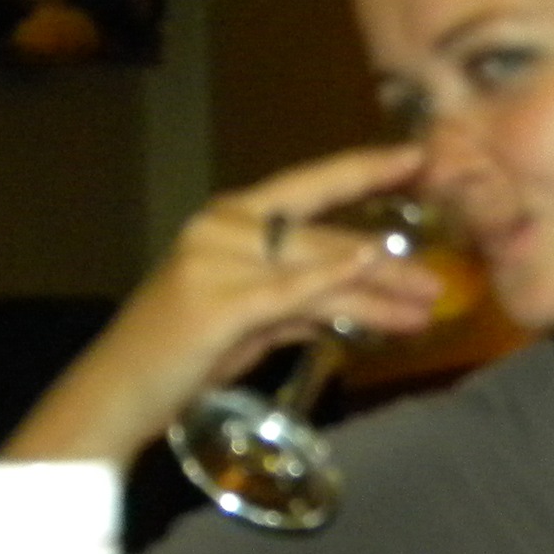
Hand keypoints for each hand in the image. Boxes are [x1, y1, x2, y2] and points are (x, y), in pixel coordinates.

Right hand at [11, 144, 448, 464]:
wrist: (115, 396)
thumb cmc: (180, 358)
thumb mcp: (250, 321)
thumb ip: (300, 300)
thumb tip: (361, 293)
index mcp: (229, 220)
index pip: (308, 188)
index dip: (362, 169)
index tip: (415, 156)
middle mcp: (223, 226)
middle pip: (324, 239)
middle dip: (387, 266)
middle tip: (439, 284)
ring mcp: (215, 259)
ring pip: (317, 269)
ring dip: (377, 290)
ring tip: (425, 308)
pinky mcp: (216, 301)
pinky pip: (288, 291)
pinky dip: (329, 280)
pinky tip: (366, 269)